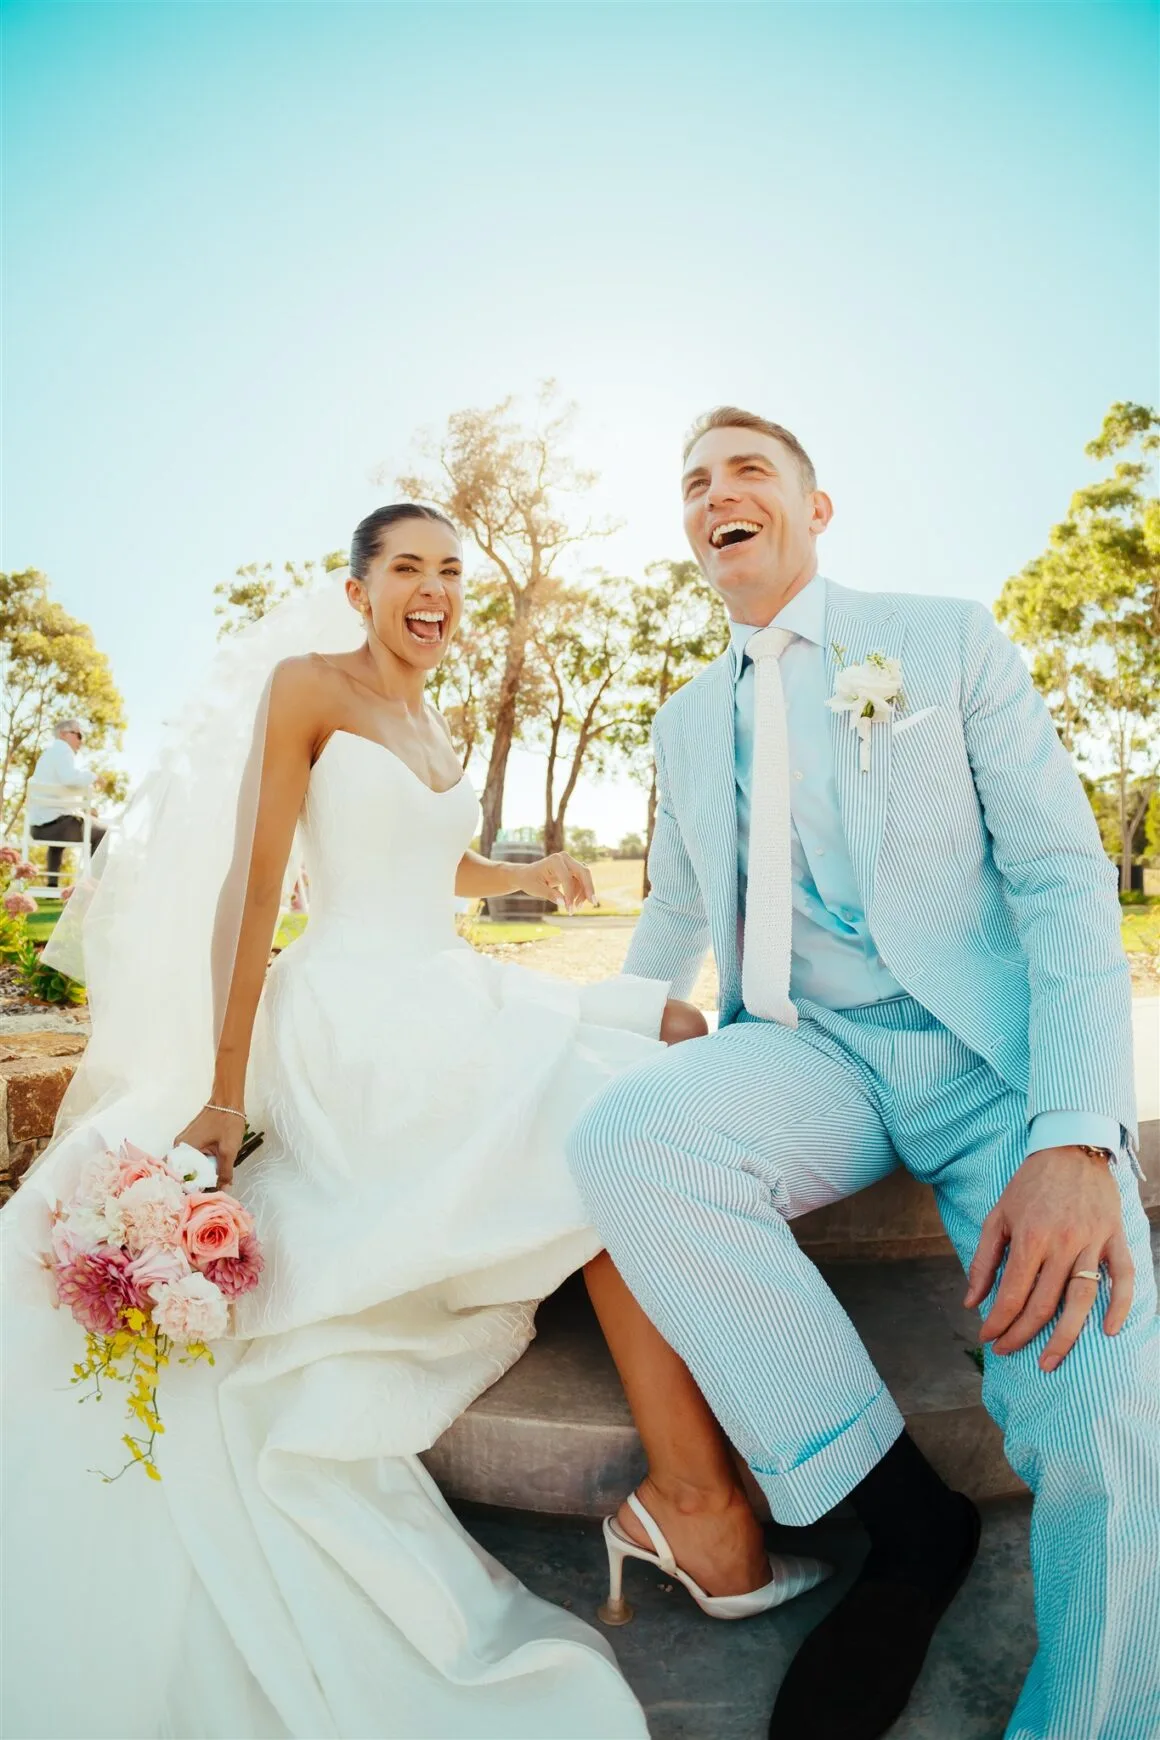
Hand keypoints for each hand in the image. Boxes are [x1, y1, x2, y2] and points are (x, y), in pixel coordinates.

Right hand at [172, 1106, 244, 1190]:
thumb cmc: (227, 1122)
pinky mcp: (192, 1140)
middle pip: (186, 1170)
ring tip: (214, 1182)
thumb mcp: (228, 1150)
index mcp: (183, 1148)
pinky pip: (195, 1157)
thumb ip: (225, 1172)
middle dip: (198, 1181)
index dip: (192, 1187)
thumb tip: (223, 1190)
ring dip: (202, 1172)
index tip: (203, 1196)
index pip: (180, 1175)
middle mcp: (179, 1146)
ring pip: (192, 1164)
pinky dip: (204, 1163)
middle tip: (212, 1189)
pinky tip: (214, 1168)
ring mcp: (185, 1142)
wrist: (229, 1101)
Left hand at [517, 852, 595, 913]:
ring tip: (575, 909)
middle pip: (583, 872)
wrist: (527, 875)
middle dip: (588, 888)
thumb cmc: (529, 880)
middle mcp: (565, 858)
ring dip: (583, 894)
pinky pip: (581, 881)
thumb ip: (549, 894)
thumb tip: (563, 903)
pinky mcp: (572, 870)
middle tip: (593, 903)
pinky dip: (580, 893)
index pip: (567, 877)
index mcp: (554, 860)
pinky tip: (575, 904)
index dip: (570, 894)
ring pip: (584, 878)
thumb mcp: (536, 889)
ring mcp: (570, 863)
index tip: (569, 909)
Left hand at [964, 1146, 1132, 1371]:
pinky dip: (1120, 1304)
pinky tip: (1108, 1330)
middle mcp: (1062, 1243)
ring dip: (1066, 1335)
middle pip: (1044, 1303)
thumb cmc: (1030, 1184)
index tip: (987, 1338)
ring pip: (1081, 1298)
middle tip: (1007, 1352)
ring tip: (1049, 1362)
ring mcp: (1092, 1242)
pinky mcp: (1115, 1238)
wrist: (1070, 1148)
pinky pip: (1124, 1277)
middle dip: (1022, 1334)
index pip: (1012, 1293)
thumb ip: (984, 1259)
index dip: (998, 1321)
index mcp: (1030, 1237)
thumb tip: (971, 1301)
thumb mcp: (998, 1215)